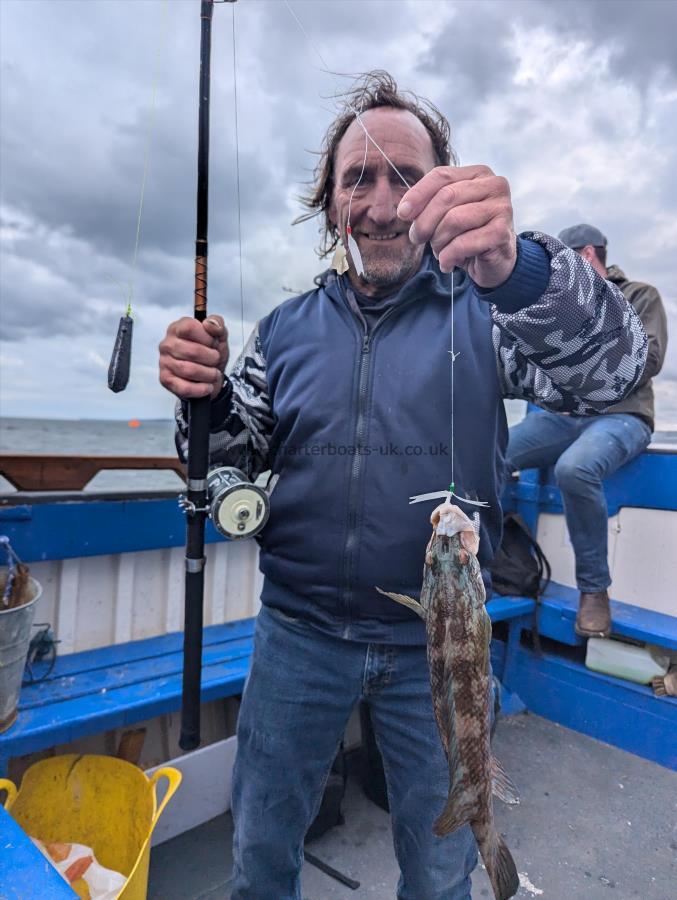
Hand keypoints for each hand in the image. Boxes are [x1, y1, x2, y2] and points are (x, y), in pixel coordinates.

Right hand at [159, 315, 228, 399]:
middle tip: (216, 361)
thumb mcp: (219, 336)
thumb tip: (210, 324)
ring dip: (209, 374)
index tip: (214, 344)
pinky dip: (201, 389)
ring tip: (214, 374)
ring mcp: (164, 362)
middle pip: (192, 351)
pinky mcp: (165, 380)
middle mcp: (167, 344)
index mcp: (177, 328)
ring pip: (189, 370)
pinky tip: (207, 386)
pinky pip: (185, 387)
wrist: (210, 377)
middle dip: (212, 358)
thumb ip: (217, 324)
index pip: (189, 328)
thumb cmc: (211, 353)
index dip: (207, 338)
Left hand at [397, 165, 516, 288]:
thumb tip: (405, 210)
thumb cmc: (468, 234)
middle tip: (417, 239)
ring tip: (439, 252)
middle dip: (424, 221)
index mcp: (479, 174)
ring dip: (438, 241)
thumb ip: (428, 204)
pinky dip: (448, 257)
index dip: (417, 194)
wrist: (496, 262)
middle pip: (446, 196)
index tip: (402, 214)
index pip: (441, 175)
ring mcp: (501, 208)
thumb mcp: (446, 214)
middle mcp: (494, 185)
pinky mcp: (502, 233)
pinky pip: (463, 243)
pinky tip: (448, 264)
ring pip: (454, 220)